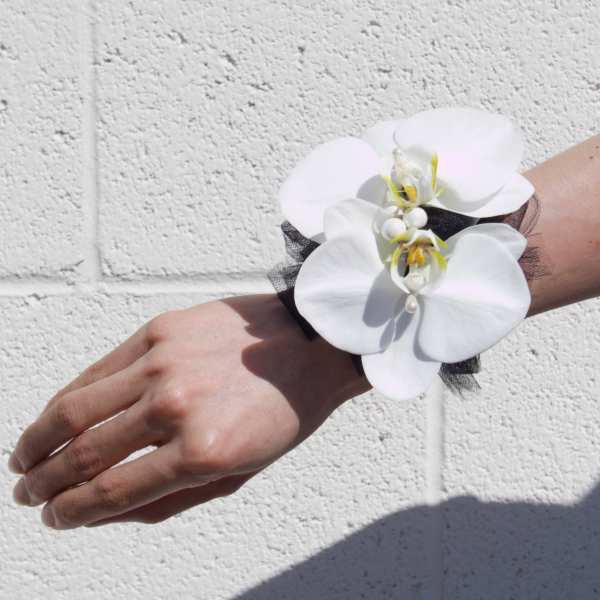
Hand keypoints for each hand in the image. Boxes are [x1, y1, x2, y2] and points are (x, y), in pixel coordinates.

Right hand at [9, 294, 367, 527]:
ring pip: (76, 408)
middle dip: (46, 482)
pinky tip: (55, 414)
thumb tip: (105, 511)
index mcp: (201, 451)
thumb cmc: (282, 409)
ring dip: (39, 440)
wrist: (308, 343)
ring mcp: (164, 363)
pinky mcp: (160, 330)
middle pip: (84, 453)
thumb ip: (169, 497)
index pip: (111, 492)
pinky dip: (69, 396)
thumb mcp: (239, 472)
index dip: (72, 513)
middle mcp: (176, 406)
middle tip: (29, 494)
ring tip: (24, 460)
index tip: (55, 518)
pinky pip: (100, 369)